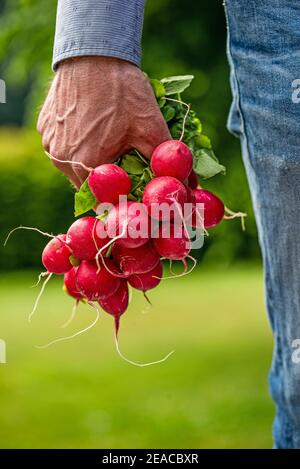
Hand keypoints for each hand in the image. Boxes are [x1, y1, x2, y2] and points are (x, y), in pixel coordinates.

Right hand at [37, 56, 170, 187]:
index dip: (123, 196)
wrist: (93, 52)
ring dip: (93, 162)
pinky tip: (92, 128)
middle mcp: (62, 161)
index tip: (136, 186)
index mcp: (87, 166)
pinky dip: (78, 146)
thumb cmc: (123, 91)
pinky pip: (63, 148)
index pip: (106, 200)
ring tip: (109, 141)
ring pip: (75, 168)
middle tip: (126, 162)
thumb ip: (167, 161)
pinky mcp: (45, 129)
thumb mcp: (151, 128)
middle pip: (89, 186)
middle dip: (109, 180)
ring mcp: (50, 144)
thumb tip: (191, 185)